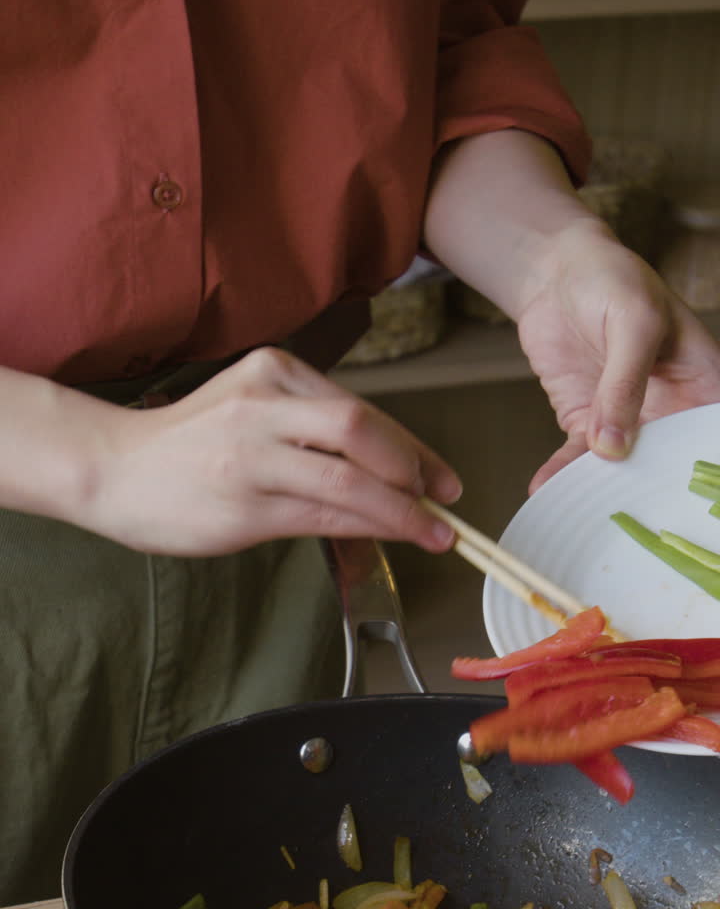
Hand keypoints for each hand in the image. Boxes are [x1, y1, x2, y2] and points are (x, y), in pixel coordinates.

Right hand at [82, 347, 461, 554]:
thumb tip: (385, 468)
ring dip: (404, 509)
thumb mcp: (250, 410)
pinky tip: (396, 537)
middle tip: (445, 499)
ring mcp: (253, 454)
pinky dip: (370, 526)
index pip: (361, 408)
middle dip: (416, 468)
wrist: (112, 469)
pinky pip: (323, 513)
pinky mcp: (244, 503)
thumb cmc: (185, 446)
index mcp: (273, 372)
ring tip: (436, 532)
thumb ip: (310, 427)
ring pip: (350, 478)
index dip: (411, 445)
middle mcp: (265, 404)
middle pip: (363, 429)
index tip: (440, 475)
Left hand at [517, 219, 719, 491]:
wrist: (555, 273)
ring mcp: (627, 421)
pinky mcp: (586, 423)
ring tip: (584, 515)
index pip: (709, 437)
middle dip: (652, 496)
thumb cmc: (613, 281)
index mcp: (703, 384)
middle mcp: (670, 410)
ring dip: (601, 491)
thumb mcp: (633, 324)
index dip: (705, 470)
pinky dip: (561, 473)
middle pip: (669, 465)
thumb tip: (614, 447)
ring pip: (622, 468)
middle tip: (635, 526)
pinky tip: (545, 489)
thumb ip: (625, 384)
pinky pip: (577, 457)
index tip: (689, 504)